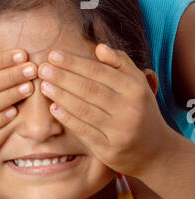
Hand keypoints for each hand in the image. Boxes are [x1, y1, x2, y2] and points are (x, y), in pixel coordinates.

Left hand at [39, 44, 171, 177]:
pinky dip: (67, 118)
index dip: (74, 62)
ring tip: (44, 85)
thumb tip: (98, 47)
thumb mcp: (137, 82)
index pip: (98, 71)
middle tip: (42, 68)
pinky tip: (53, 107)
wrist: (157, 151)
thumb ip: (119, 62)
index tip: (54, 54)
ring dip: (60, 96)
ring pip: (84, 109)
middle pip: (88, 89)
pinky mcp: (109, 151)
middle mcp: (129, 109)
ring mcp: (120, 132)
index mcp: (135, 88)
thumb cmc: (141, 109)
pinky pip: (84, 131)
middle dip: (62, 77)